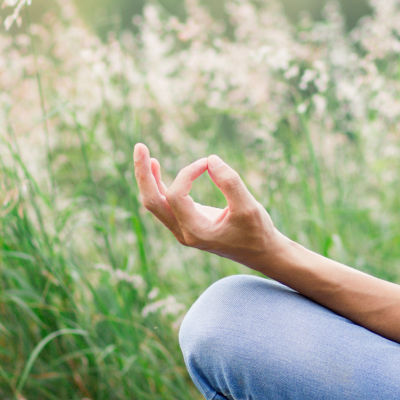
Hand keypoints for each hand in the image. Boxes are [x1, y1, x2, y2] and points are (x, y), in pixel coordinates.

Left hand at [133, 143, 283, 268]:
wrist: (260, 252)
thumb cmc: (256, 231)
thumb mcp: (249, 207)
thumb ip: (230, 183)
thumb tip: (210, 160)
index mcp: (195, 232)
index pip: (177, 196)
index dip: (187, 173)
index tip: (207, 163)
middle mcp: (183, 232)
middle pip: (152, 202)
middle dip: (144, 174)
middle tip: (139, 147)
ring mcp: (182, 229)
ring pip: (155, 202)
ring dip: (148, 178)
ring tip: (143, 152)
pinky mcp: (186, 222)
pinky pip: (164, 203)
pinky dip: (158, 184)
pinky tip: (155, 167)